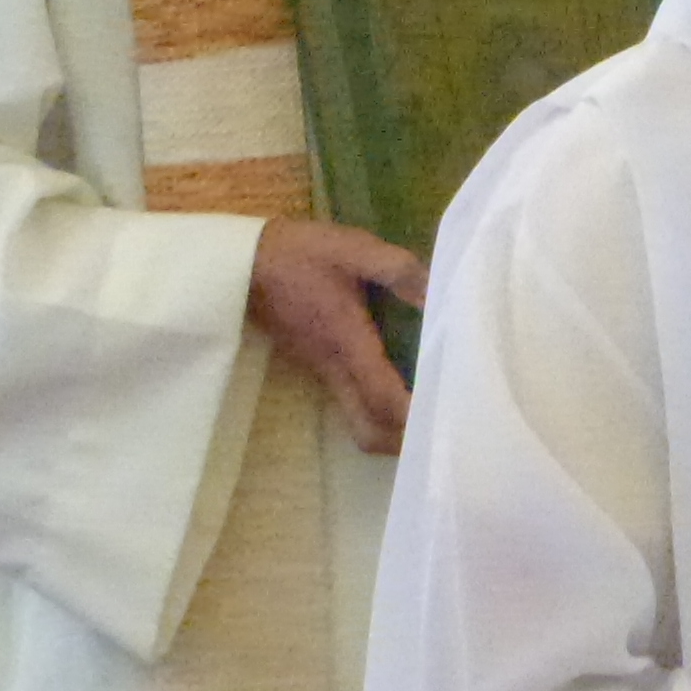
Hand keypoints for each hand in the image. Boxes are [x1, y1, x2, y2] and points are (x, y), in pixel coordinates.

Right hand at [247, 217, 426, 456]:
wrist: (244, 262)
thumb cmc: (300, 254)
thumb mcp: (354, 248)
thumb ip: (398, 269)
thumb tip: (439, 295)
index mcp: (347, 342)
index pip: (382, 397)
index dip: (413, 416)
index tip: (446, 420)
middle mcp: (333, 368)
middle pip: (367, 431)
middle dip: (401, 442)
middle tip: (439, 428)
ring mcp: (321, 372)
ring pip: (358, 422)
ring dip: (391, 429)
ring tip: (429, 410)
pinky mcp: (317, 367)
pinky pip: (350, 403)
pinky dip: (377, 409)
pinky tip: (402, 384)